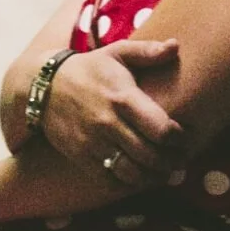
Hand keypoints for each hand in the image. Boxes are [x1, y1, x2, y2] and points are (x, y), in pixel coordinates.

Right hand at [41, 41, 187, 186]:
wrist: (45, 87)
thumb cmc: (91, 69)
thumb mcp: (118, 52)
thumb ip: (148, 51)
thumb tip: (176, 46)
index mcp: (123, 98)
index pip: (160, 129)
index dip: (178, 139)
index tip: (184, 138)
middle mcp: (109, 124)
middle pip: (149, 155)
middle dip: (171, 162)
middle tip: (181, 161)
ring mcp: (94, 144)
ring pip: (131, 173)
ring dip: (153, 177)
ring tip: (165, 174)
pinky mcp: (82, 158)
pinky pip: (110, 180)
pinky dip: (128, 184)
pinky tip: (140, 177)